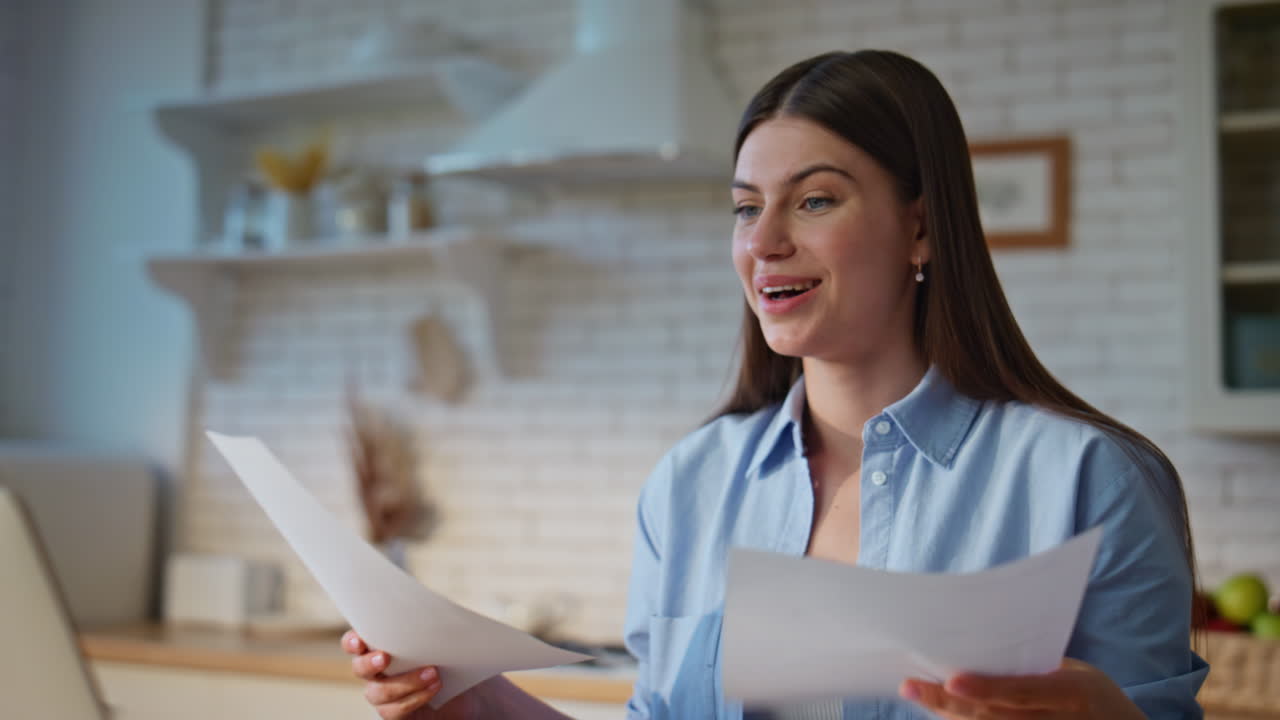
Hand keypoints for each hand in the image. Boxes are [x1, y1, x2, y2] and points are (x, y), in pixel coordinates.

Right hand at [343, 630, 470, 719]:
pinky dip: (415, 698)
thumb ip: (430, 629)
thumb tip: (438, 616)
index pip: (354, 643)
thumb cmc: (449, 660)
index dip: (352, 641)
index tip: (360, 641)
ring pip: (378, 692)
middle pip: (359, 668)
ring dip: (405, 682)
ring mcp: (384, 695)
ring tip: (432, 672)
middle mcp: (376, 672)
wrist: (464, 694)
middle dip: (369, 663)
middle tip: (385, 658)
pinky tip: (434, 688)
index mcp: (380, 647)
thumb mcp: (442, 641)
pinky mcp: (396, 713)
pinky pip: (394, 711)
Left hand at [898, 658, 1144, 719]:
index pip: (1021, 692)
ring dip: (949, 716)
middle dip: (948, 703)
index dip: (986, 689)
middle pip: (994, 717)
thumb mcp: (1077, 674)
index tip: (951, 680)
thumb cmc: (1096, 697)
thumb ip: (1035, 668)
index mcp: (1070, 694)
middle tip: (910, 687)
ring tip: (917, 696)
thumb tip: (983, 650)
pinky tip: (941, 713)